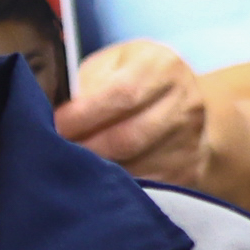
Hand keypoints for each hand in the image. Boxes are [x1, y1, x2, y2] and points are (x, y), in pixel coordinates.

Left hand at [58, 41, 213, 188]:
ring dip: (102, 170)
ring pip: (138, 166)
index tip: (57, 126)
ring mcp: (192, 138)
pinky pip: (149, 185)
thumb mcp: (112, 64)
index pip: (123, 94)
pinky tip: (104, 178)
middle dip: (89, 148)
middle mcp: (186, 101)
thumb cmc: (135, 79)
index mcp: (163, 66)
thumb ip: (88, 81)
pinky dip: (121, 185)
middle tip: (60, 153)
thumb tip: (63, 114)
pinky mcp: (190, 168)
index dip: (85, 115)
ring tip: (78, 165)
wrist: (184, 103)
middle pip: (130, 137)